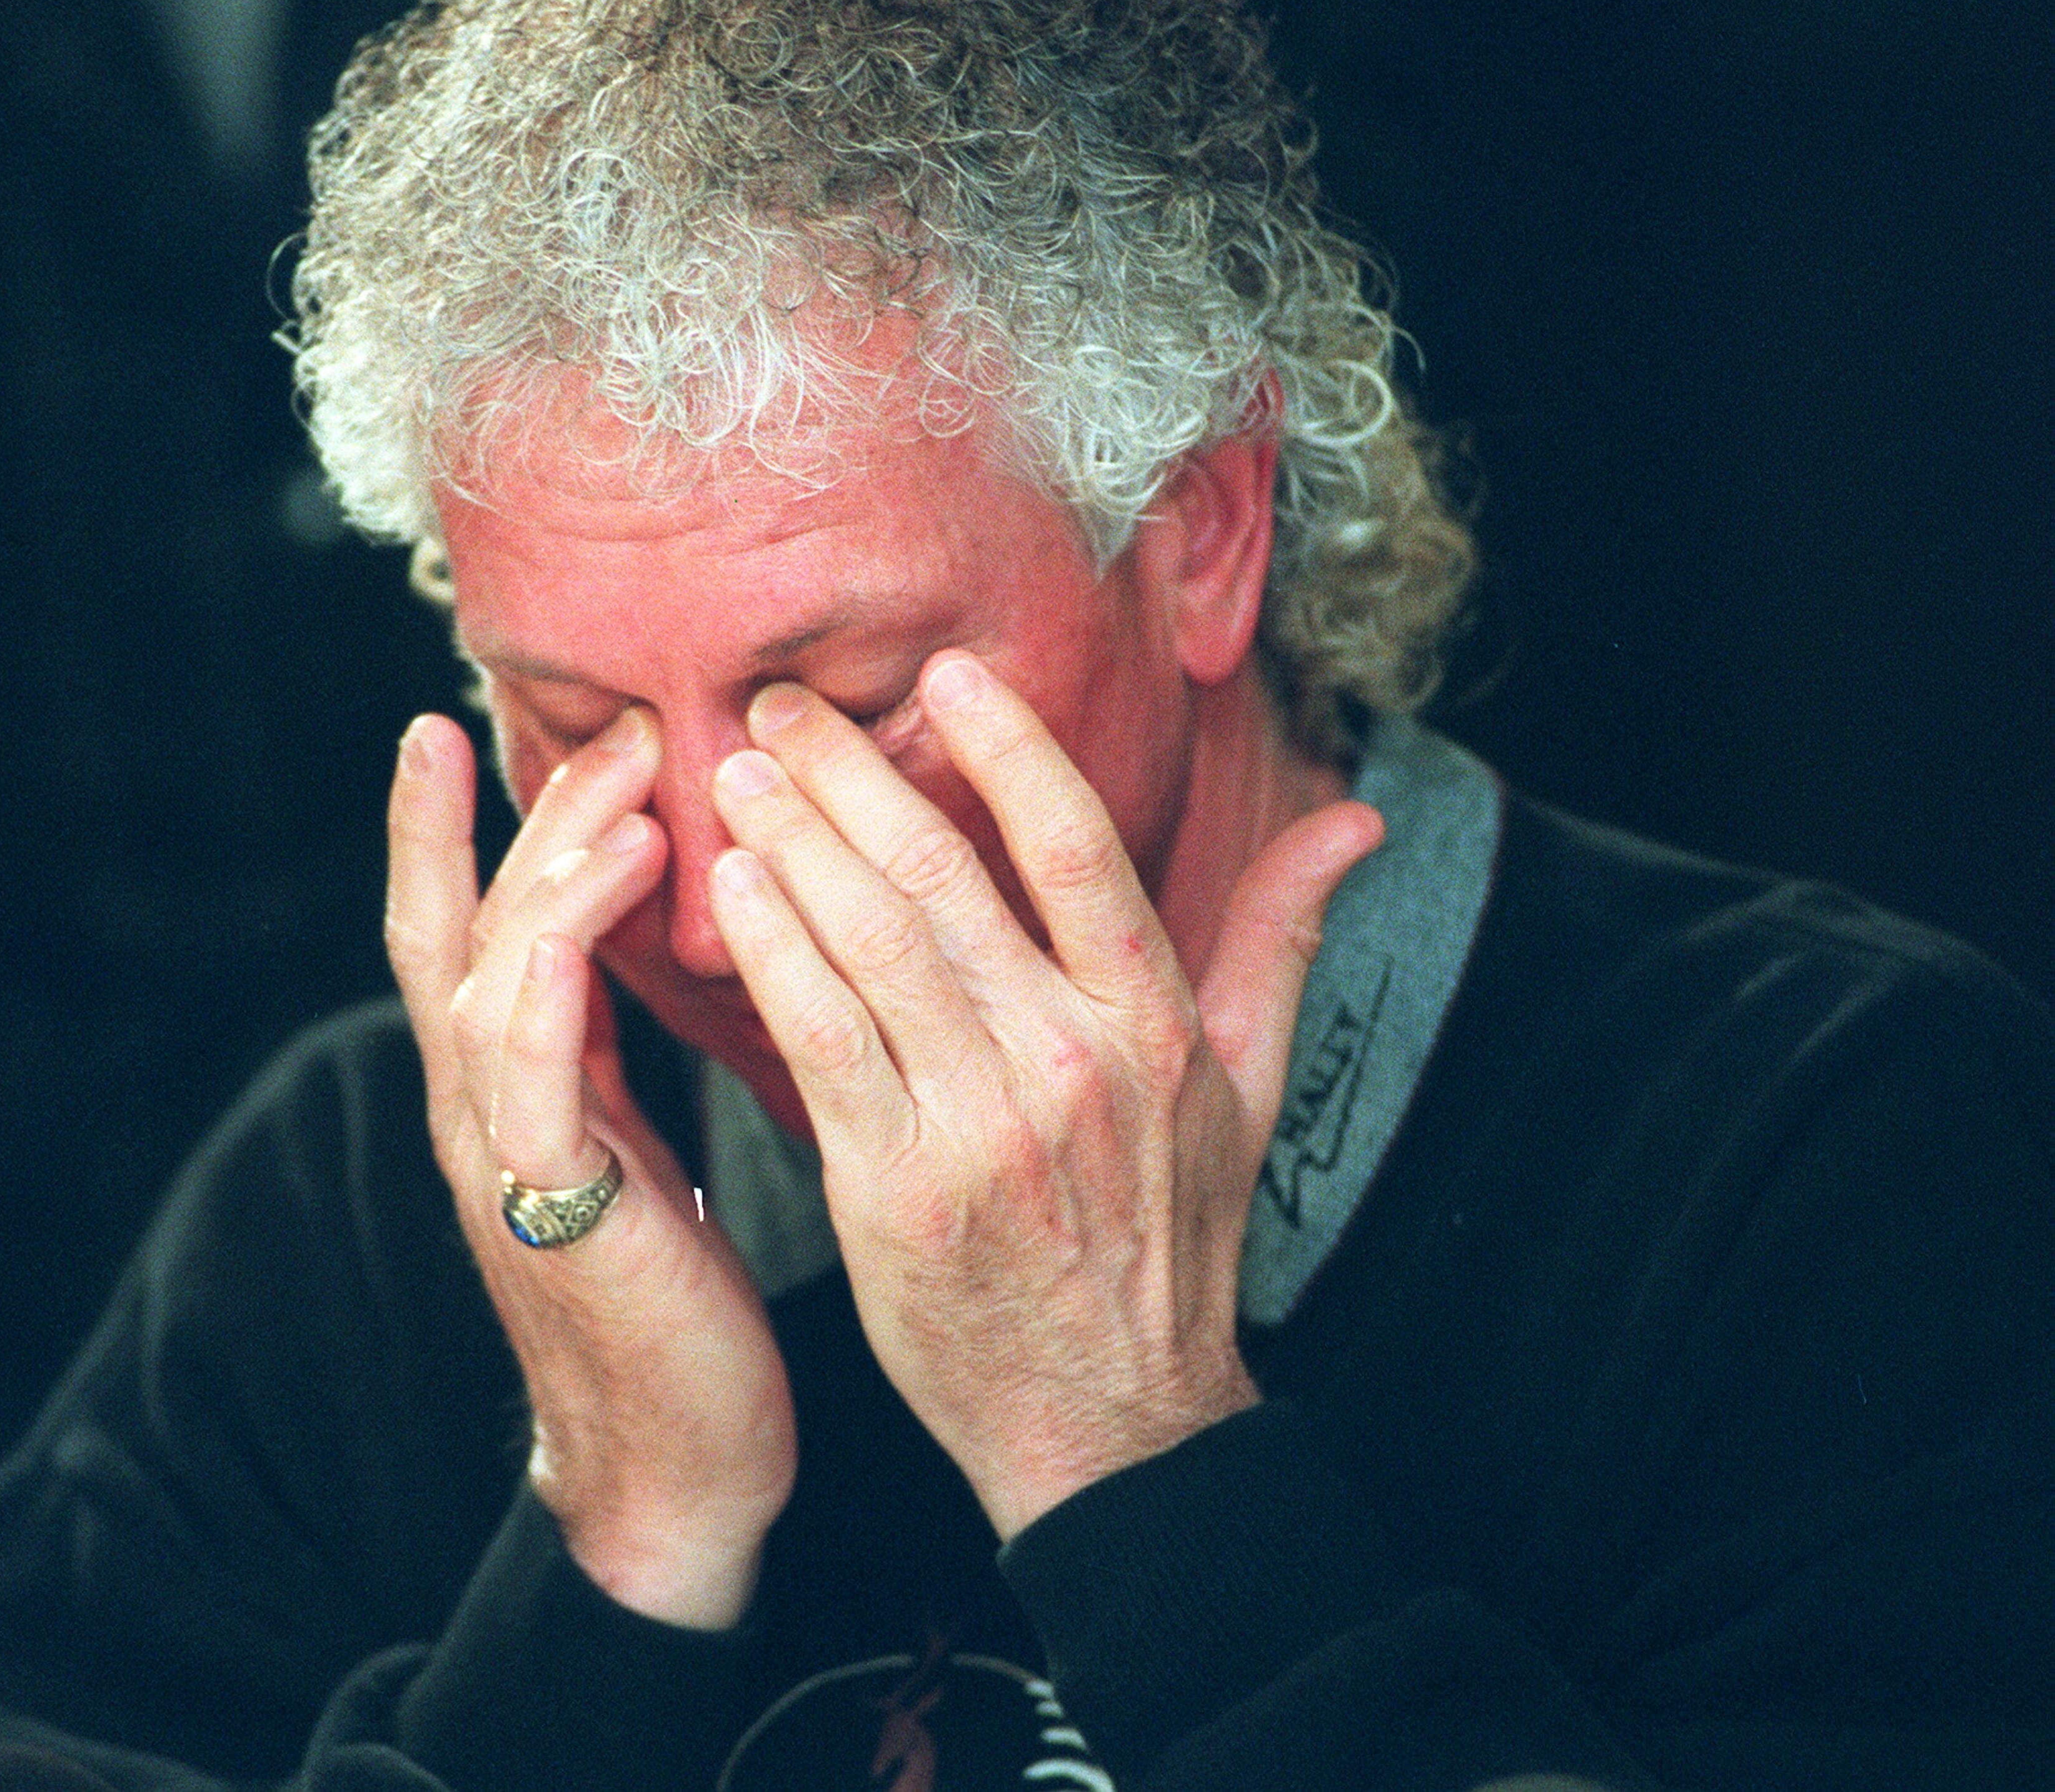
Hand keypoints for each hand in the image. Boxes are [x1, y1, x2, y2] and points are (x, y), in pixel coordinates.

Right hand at [386, 711, 793, 1628]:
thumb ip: (607, 1043)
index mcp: (508, 1091)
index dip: (442, 829)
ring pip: (491, 982)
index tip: (445, 725)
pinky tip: (581, 917)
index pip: (459, 929)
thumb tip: (636, 933)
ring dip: (548, 878)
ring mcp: (503, 1163)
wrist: (674, 1465)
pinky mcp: (556, 1214)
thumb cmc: (668, 1297)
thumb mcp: (632, 1142)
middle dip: (529, 819)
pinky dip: (543, 988)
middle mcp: (482, 1113)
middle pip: (474, 929)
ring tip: (625, 791)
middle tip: (607, 724)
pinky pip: (528, 1081)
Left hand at [706, 653, 1379, 1538]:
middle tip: (785, 706)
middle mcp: (1064, 1060)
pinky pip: (820, 1041)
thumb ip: (1280, 936)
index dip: (1009, 748)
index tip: (946, 673)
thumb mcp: (1248, 1085)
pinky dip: (771, 955)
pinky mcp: (891, 1186)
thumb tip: (1355, 822)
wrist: (1106, 1415)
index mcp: (1150, 1022)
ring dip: (793, 845)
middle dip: (852, 777)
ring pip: (869, 945)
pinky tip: (732, 890)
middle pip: (944, 879)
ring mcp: (973, 1124)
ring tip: (740, 774)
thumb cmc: (1170, 1236)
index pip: (1078, 847)